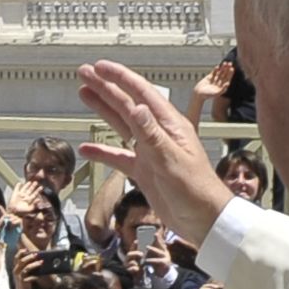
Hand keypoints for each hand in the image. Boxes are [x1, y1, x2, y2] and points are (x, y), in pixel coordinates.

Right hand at [75, 60, 228, 246]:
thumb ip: (151, 134)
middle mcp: (158, 134)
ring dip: (103, 109)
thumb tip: (137, 107)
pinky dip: (102, 152)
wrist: (203, 220)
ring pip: (121, 124)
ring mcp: (150, 152)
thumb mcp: (171, 159)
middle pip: (127, 104)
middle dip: (106, 87)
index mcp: (169, 126)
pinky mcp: (144, 170)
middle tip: (85, 73)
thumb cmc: (196, 190)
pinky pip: (118, 156)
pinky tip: (87, 149)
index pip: (141, 94)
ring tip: (85, 94)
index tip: (100, 68)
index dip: (119, 78)